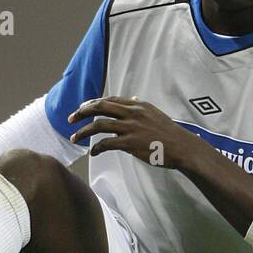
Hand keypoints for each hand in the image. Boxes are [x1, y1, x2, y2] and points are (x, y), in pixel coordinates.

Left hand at [67, 97, 195, 170]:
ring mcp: (131, 128)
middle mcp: (132, 113)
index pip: (109, 100)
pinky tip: (93, 153)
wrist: (182, 148)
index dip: (92, 103)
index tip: (82, 108)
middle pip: (100, 107)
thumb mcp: (154, 114)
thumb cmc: (169, 134)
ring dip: (83, 132)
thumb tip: (131, 99)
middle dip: (81, 112)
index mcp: (137, 105)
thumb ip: (140, 107)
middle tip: (70, 119)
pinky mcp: (131, 143)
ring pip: (99, 125)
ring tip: (74, 138)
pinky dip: (97, 148)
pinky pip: (107, 143)